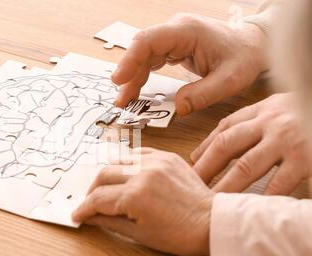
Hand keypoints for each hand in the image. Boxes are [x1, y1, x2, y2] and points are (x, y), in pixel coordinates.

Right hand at [72, 148, 214, 255]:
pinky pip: (138, 153)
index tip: (78, 214)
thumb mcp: (140, 234)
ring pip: (118, 161)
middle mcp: (143, 173)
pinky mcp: (166, 156)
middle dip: (92, 191)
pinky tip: (126, 174)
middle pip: (103, 175)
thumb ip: (109, 222)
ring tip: (109, 189)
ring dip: (108, 175)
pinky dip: (127, 163)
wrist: (212, 222)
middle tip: (91, 204)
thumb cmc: (180, 234)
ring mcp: (156, 161)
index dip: (84, 208)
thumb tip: (89, 218)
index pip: (98, 199)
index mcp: (136, 196)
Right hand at [112, 13, 268, 114]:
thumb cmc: (244, 57)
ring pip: (143, 56)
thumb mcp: (230, 80)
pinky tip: (136, 91)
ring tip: (125, 101)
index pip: (148, 40)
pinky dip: (142, 76)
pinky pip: (151, 60)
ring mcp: (173, 38)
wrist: (254, 45)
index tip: (119, 80)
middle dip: (127, 74)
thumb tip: (178, 108)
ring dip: (132, 78)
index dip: (130, 59)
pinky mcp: (174, 47)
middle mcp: (175, 30)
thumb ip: (203, 94)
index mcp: (186, 31)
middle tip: (120, 100)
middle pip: (141, 49)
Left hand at [191, 93, 311, 194]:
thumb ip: (258, 121)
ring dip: (225, 186)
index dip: (205, 145)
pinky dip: (262, 197)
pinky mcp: (306, 157)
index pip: (226, 126)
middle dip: (205, 166)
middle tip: (192, 185)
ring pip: (245, 166)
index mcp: (264, 109)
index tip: (193, 161)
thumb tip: (225, 141)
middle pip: (226, 144)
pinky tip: (249, 208)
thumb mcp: (284, 108)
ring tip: (212, 202)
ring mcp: (287, 140)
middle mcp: (271, 122)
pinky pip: (279, 182)